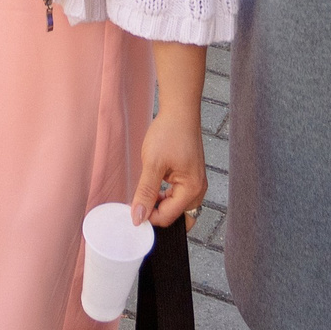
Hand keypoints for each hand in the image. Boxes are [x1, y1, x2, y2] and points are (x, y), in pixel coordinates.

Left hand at [130, 107, 206, 228]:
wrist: (179, 111)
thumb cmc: (169, 133)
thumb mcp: (152, 164)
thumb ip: (146, 193)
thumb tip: (138, 218)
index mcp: (192, 189)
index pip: (168, 217)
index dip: (148, 217)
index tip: (132, 210)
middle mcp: (198, 190)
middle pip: (176, 217)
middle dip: (158, 215)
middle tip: (140, 204)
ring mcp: (196, 183)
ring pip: (177, 208)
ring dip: (160, 205)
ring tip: (145, 193)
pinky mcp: (191, 177)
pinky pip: (178, 197)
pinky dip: (166, 197)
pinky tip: (153, 187)